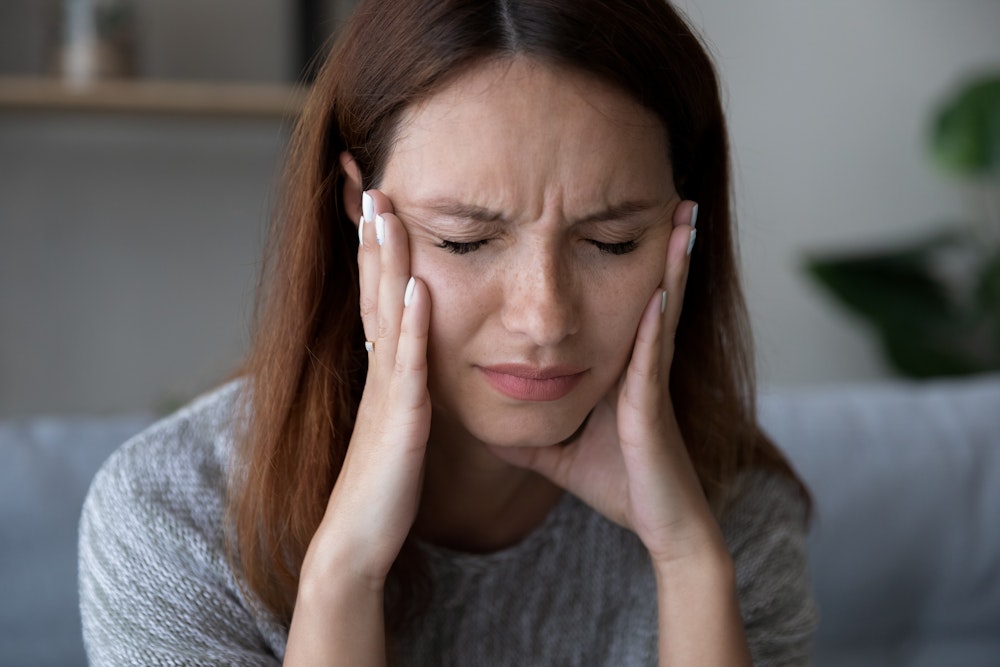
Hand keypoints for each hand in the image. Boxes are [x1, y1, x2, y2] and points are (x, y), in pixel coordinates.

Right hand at [300, 189, 431, 587]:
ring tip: (387, 209)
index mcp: (382, 369)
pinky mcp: (400, 421)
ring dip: (386, 260)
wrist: (355, 542)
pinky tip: (416, 287)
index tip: (375, 197)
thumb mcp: (396, 424)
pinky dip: (409, 324)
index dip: (375, 245)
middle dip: (372, 232)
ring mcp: (386, 392)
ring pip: (385, 313)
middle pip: (373, 288)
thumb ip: (405, 387)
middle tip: (369, 177)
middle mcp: (379, 370)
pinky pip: (407, 365)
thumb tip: (417, 356)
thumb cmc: (381, 487)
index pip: (377, 292)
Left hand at [487, 202, 722, 564]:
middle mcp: (636, 360)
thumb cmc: (614, 479)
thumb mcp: (555, 446)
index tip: (610, 212)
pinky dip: (656, 322)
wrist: (658, 521)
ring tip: (683, 218)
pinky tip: (660, 290)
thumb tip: (484, 421)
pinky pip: (650, 357)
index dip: (611, 257)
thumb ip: (524, 428)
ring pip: (659, 307)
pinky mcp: (648, 404)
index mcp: (614, 363)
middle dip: (657, 242)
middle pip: (644, 287)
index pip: (608, 299)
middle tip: (672, 192)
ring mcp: (646, 378)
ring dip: (672, 263)